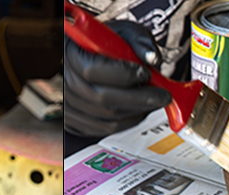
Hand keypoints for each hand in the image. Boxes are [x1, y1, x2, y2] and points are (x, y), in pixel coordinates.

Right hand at [64, 20, 170, 136]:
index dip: (123, 74)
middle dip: (139, 99)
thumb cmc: (105, 43)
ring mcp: (69, 106)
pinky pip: (105, 129)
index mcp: (71, 54)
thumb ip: (140, 41)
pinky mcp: (76, 122)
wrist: (92, 55)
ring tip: (153, 101)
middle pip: (102, 99)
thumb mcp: (123, 32)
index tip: (145, 73)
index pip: (92, 71)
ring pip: (106, 118)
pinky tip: (140, 110)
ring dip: (136, 112)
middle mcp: (66, 82)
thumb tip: (152, 58)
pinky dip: (127, 122)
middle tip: (163, 95)